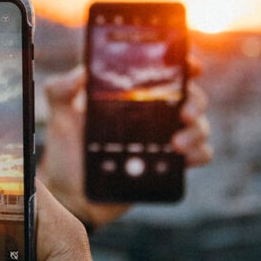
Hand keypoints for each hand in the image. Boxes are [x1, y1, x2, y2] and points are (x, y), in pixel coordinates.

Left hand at [38, 58, 211, 229]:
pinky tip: (186, 157)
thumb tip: (80, 74)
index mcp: (132, 97)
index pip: (165, 74)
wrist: (72, 195)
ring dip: (197, 130)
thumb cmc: (67, 154)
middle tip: (185, 111)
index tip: (191, 65)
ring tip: (177, 143)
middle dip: (196, 100)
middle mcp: (153, 115)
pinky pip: (198, 155)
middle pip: (190, 97)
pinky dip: (200, 153)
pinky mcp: (168, 165)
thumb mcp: (60, 119)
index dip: (184, 65)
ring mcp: (163, 139)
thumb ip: (60, 91)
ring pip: (198, 126)